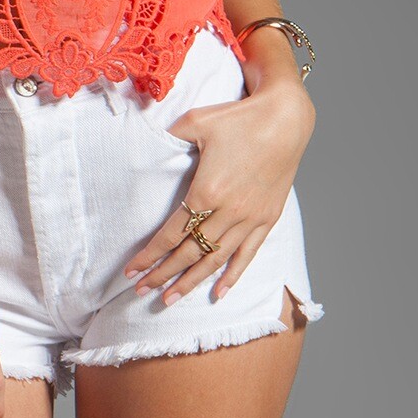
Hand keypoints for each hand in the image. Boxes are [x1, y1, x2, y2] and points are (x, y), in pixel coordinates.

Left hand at [123, 81, 315, 303]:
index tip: (132, 270)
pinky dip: (232, 275)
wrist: (285, 118)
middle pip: (189, 252)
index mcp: (206, 191)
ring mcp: (250, 218)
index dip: (150, 254)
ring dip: (191, 281)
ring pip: (216, 259)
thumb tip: (152, 142)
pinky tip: (219, 293)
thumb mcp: (196, 121)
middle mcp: (228, 212)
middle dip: (163, 274)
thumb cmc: (239, 118)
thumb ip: (171, 136)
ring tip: (170, 299)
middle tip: (141, 291)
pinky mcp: (267, 218)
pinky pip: (247, 254)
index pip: (172, 233)